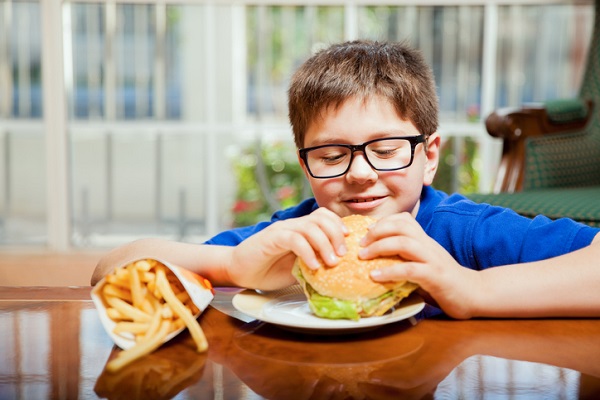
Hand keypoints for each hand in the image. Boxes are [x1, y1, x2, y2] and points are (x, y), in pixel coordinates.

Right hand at [228, 207, 348, 289]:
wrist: (237, 270)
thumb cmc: (266, 270)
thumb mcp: (296, 267)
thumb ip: (313, 263)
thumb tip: (337, 270)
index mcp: (299, 230)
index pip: (324, 216)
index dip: (339, 226)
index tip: (349, 243)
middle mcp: (292, 226)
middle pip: (321, 218)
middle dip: (337, 235)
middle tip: (343, 254)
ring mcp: (282, 230)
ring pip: (310, 227)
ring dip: (325, 244)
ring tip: (331, 262)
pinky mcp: (271, 239)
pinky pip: (294, 239)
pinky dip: (307, 252)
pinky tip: (312, 265)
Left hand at [359, 212, 479, 318]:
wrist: (474, 294)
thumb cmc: (444, 282)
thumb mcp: (423, 265)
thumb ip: (405, 260)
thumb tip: (375, 263)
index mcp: (425, 241)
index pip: (405, 220)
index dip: (383, 222)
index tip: (367, 232)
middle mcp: (428, 245)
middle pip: (401, 226)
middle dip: (377, 231)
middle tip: (360, 244)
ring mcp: (433, 260)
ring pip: (404, 243)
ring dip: (379, 247)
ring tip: (363, 256)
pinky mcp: (435, 277)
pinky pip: (410, 269)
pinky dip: (389, 271)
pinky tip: (375, 276)